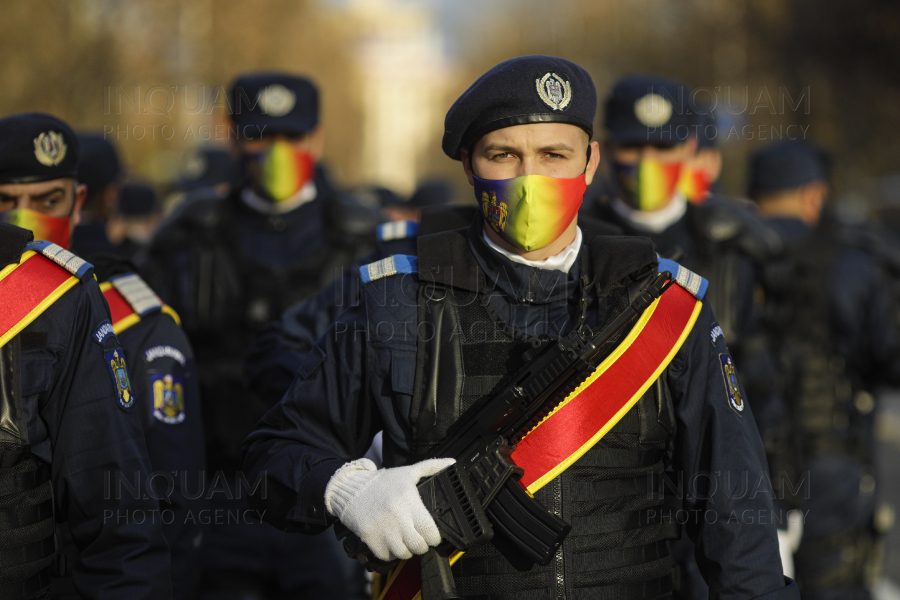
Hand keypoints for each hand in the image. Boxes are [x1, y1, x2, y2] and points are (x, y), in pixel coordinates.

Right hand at [325, 457, 454, 560]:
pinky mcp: (369, 538)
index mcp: (409, 501)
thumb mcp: (408, 472)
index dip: (435, 537)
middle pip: (418, 546)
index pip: (430, 532)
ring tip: (405, 540)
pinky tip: (391, 541)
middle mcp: (397, 517)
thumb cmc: (382, 482)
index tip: (432, 534)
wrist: (351, 488)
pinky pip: (386, 556)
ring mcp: (382, 529)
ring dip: (407, 550)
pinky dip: (390, 553)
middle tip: (419, 537)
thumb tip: (452, 462)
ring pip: (404, 554)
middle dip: (422, 544)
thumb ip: (431, 467)